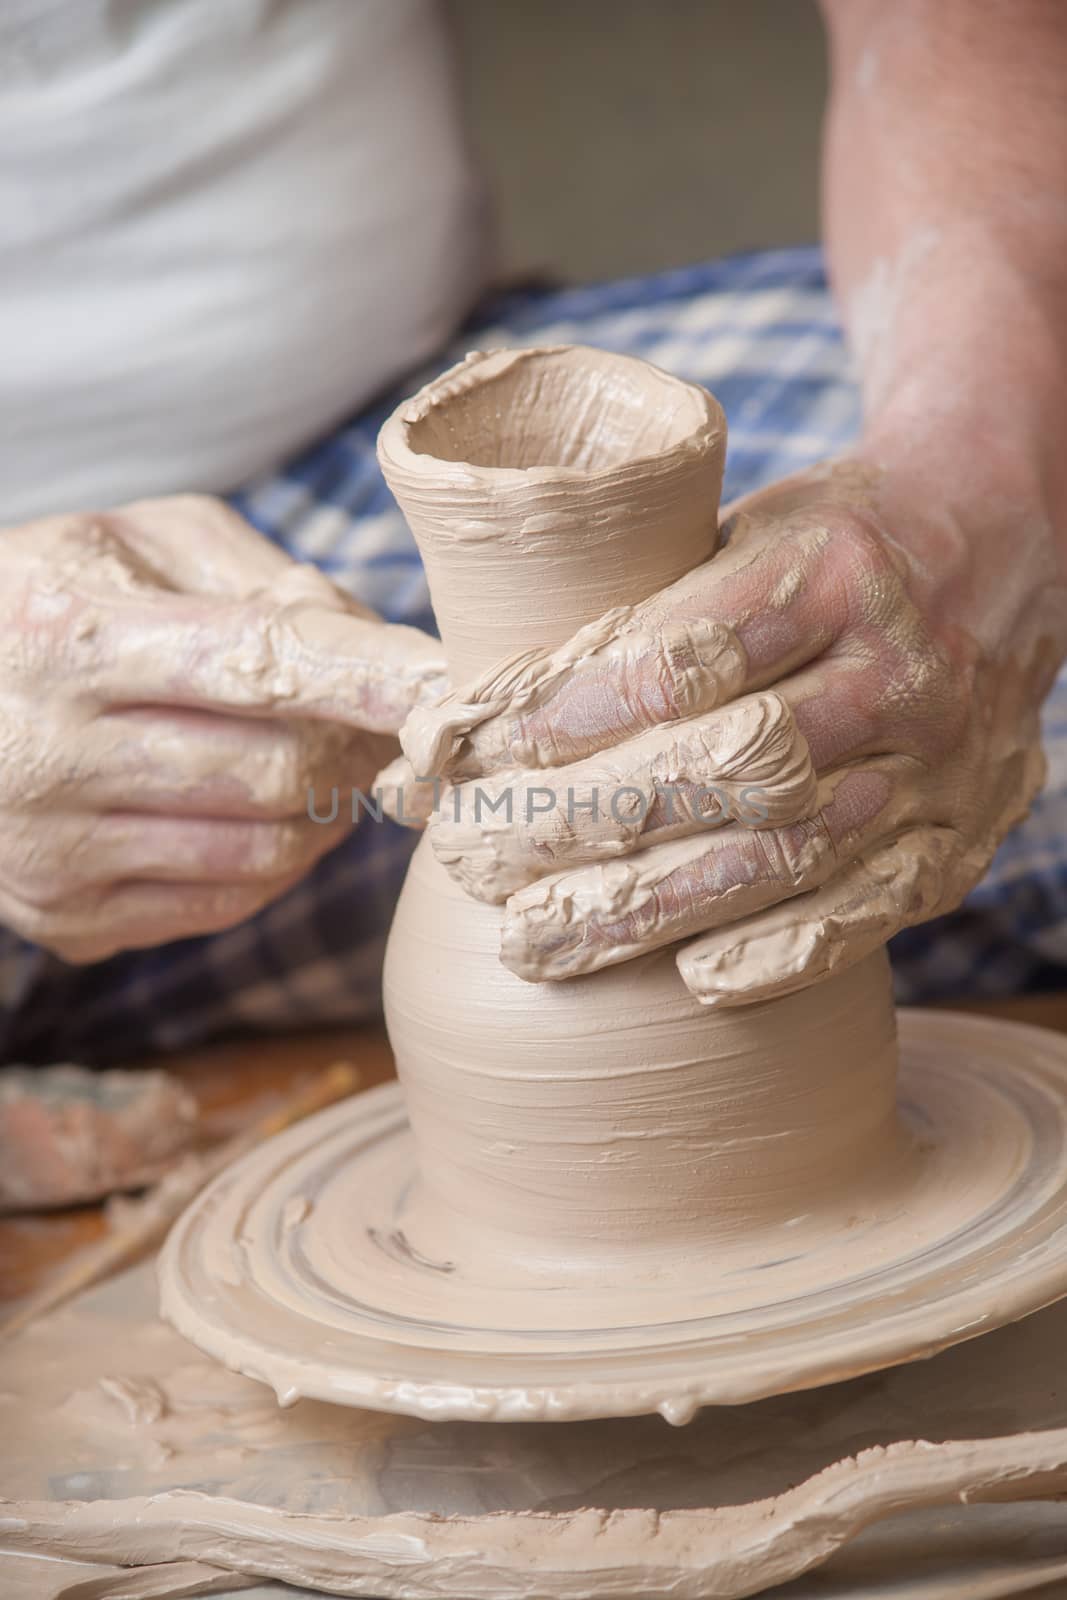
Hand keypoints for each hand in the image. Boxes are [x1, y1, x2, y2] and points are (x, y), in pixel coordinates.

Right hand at [0, 496, 444, 960]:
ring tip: (318, 756)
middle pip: (279, 770)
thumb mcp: (133, 544)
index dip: (373, 679)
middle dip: (357, 746)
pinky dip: (278, 858)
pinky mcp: (68, 921)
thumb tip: (373, 650)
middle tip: (382, 720)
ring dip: (325, 806)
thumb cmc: (53, 602)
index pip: (257, 664)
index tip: (455, 686)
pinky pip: (231, 902)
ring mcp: (52, 853)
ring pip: (267, 850)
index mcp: (64, 637)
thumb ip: (258, 576)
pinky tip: (260, 809)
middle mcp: (45, 755)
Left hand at [404, 460, 1063, 1002]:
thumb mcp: (741, 530)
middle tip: (474, 861)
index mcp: (831, 570)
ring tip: (538, 942)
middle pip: (721, 766)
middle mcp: (899, 668)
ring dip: (652, 906)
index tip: (474, 751)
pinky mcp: (965, 830)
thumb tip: (466, 706)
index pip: (681, 659)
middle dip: (584, 821)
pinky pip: (876, 907)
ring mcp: (942, 760)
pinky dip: (785, 949)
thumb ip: (639, 607)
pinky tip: (697, 979)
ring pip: (786, 850)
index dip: (568, 714)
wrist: (1001, 539)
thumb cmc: (834, 541)